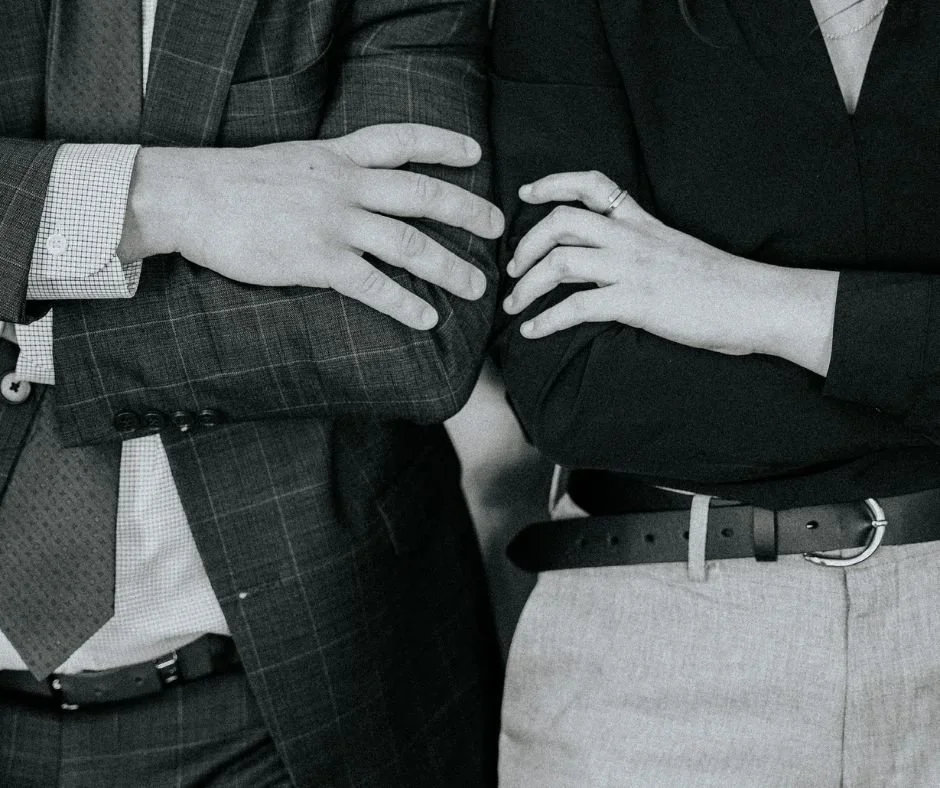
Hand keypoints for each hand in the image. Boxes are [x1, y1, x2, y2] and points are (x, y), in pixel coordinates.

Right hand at [120, 124, 504, 329]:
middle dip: (468, 211)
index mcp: (338, 155)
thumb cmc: (235, 181)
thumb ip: (331, 170)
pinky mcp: (317, 261)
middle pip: (422, 194)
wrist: (188, 196)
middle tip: (499, 229)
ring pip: (409, 244)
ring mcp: (334, 223)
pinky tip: (427, 318)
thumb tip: (359, 185)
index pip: (403, 140)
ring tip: (477, 288)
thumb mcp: (291, 160)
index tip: (477, 154)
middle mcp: (345, 185)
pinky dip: (405, 303)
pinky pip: (373, 285)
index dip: (444, 145)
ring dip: (450, 267)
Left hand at [502, 171, 837, 374]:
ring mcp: (632, 267)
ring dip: (526, 286)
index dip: (553, 183)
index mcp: (642, 221)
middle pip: (560, 222)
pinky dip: (546, 320)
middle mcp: (631, 237)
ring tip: (514, 306)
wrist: (757, 301)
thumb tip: (607, 262)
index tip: (527, 194)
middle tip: (513, 269)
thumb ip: (640, 245)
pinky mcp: (635, 301)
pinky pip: (576, 306)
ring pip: (560, 262)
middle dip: (525, 244)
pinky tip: (533, 332)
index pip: (592, 184)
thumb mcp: (675, 248)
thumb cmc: (720, 282)